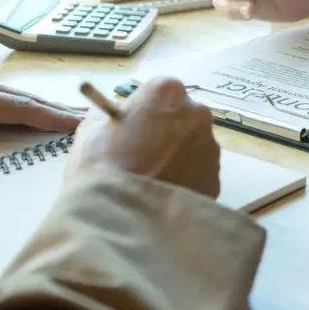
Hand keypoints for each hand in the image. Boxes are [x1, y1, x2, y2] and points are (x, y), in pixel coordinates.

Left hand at [0, 66, 83, 166]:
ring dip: (40, 104)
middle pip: (20, 98)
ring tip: (67, 113)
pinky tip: (27, 106)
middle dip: (55, 108)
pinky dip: (20, 100)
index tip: (77, 123)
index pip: (15, 108)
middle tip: (87, 118)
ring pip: (11, 93)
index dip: (48, 117)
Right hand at [66, 77, 219, 198]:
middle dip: (168, 132)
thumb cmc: (102, 166)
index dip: (145, 111)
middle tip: (145, 155)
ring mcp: (211, 146)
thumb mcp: (91, 131)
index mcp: (166, 92)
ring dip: (179, 158)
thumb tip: (115, 120)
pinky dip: (187, 183)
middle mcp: (196, 112)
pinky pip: (200, 175)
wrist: (122, 217)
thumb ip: (109, 117)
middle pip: (183, 117)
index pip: (160, 93)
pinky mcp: (217, 178)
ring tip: (155, 181)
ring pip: (195, 147)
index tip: (135, 128)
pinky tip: (165, 197)